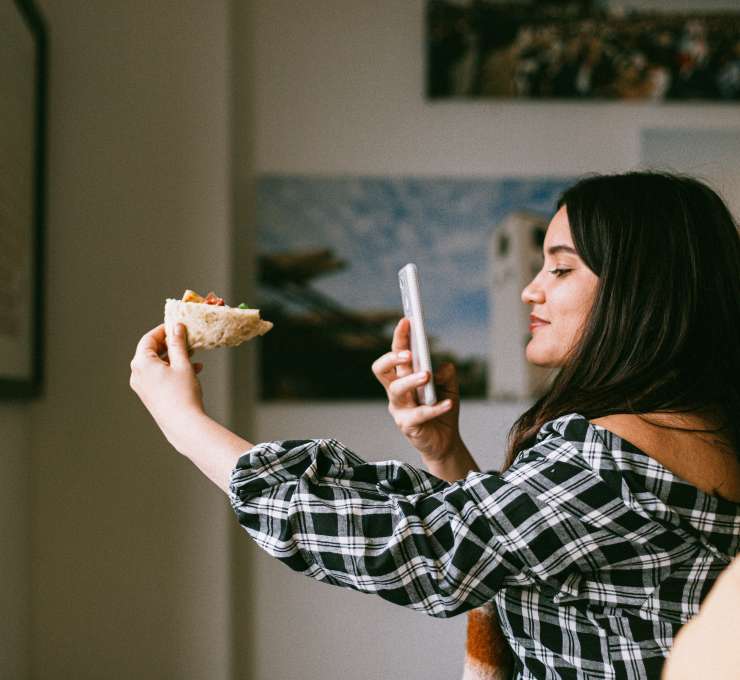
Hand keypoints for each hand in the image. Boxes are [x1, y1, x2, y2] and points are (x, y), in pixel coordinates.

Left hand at [130, 323, 205, 444]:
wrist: (183, 424)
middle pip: (152, 351)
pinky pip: (159, 376)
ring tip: (193, 355)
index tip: (177, 325)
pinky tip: (193, 370)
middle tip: (186, 339)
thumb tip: (176, 328)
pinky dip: (173, 370)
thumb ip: (178, 344)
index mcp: (141, 363)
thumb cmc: (182, 394)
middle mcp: (137, 374)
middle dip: (171, 344)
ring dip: (174, 358)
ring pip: (157, 364)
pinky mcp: (149, 395)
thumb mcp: (182, 364)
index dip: (164, 330)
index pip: (149, 338)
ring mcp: (142, 386)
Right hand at [372, 318, 463, 463]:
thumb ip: (446, 374)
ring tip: (427, 375)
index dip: (399, 337)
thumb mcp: (449, 386)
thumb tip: (441, 367)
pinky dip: (435, 407)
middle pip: (382, 370)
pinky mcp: (407, 426)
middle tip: (409, 353)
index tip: (407, 321)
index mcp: (403, 377)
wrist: (445, 441)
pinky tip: (448, 403)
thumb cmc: (441, 409)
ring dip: (411, 380)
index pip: (396, 354)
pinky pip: (418, 414)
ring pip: (396, 390)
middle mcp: (396, 391)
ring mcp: (399, 409)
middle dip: (392, 357)